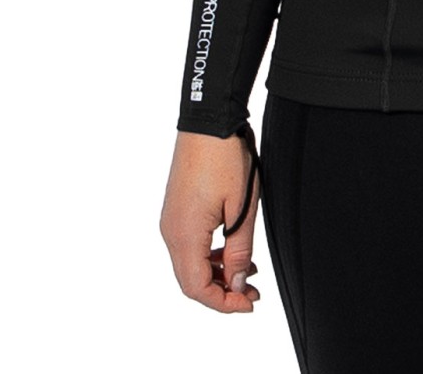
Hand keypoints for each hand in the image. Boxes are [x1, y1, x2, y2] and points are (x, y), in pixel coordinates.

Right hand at [161, 129, 262, 311]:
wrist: (209, 119)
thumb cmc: (224, 157)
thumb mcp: (242, 207)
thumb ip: (240, 250)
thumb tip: (238, 283)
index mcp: (183, 235)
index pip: (196, 288)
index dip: (223, 303)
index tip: (248, 303)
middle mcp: (170, 231)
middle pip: (191, 279)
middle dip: (222, 291)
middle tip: (252, 291)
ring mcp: (171, 219)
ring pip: (190, 262)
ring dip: (217, 272)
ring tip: (247, 269)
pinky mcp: (177, 208)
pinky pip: (189, 243)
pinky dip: (209, 254)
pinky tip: (231, 248)